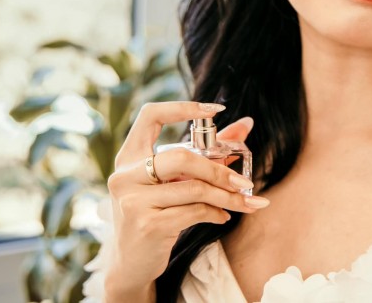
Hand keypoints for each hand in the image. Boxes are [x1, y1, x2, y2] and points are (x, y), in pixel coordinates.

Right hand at [104, 102, 268, 299]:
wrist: (132, 263)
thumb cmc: (157, 213)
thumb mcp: (175, 181)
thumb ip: (209, 152)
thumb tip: (246, 123)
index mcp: (129, 157)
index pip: (151, 115)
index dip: (183, 107)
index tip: (215, 110)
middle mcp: (125, 175)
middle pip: (182, 157)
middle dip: (219, 170)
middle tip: (245, 182)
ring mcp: (132, 201)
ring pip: (195, 188)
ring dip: (228, 196)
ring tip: (245, 202)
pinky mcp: (147, 225)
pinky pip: (195, 211)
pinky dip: (216, 213)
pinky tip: (223, 216)